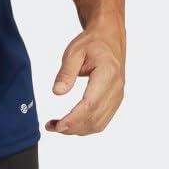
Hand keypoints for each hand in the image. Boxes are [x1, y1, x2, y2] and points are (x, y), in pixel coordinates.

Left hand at [45, 15, 124, 135]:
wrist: (109, 38)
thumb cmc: (92, 43)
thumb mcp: (74, 51)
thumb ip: (66, 72)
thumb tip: (57, 93)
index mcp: (107, 74)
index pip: (90, 104)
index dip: (74, 119)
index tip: (58, 126)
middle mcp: (116, 89)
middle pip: (95, 118)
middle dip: (72, 128)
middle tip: (51, 126)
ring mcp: (118, 96)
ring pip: (99, 124)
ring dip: (78, 130)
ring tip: (56, 126)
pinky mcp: (115, 101)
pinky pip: (102, 120)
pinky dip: (86, 126)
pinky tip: (70, 124)